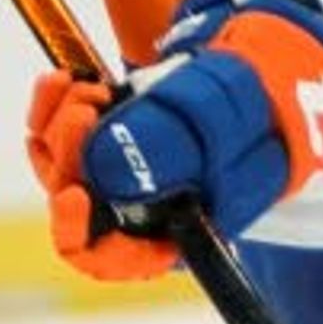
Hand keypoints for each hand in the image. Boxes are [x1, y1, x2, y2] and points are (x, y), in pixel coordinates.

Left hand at [25, 0, 322, 280]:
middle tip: (87, 108)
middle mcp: (142, 208)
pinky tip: (67, 79)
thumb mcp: (228, 118)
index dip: (79, 233)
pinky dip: (54, 103)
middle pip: (75, 201)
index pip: (109, 258)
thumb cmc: (262, 103)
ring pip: (61, 162)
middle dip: (72, 152)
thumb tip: (100, 174)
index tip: (73, 192)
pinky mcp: (107, 134)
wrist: (268, 65)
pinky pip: (57, 131)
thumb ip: (173, 147)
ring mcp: (121, 170)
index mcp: (176, 228)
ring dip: (62, 120)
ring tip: (88, 86)